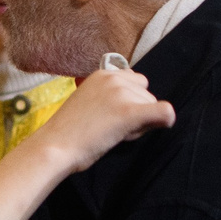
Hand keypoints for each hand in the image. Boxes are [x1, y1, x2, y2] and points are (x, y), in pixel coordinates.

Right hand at [0, 68, 175, 219]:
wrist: (55, 146)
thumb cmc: (68, 131)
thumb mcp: (88, 101)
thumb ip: (111, 96)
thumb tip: (139, 104)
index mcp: (103, 74)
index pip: (135, 82)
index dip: (130, 100)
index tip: (113, 115)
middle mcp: (115, 78)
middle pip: (146, 94)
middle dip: (137, 110)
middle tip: (113, 127)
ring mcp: (122, 94)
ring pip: (153, 105)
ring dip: (141, 122)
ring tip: (114, 133)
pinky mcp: (130, 112)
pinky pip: (163, 112)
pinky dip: (165, 120)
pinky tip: (160, 126)